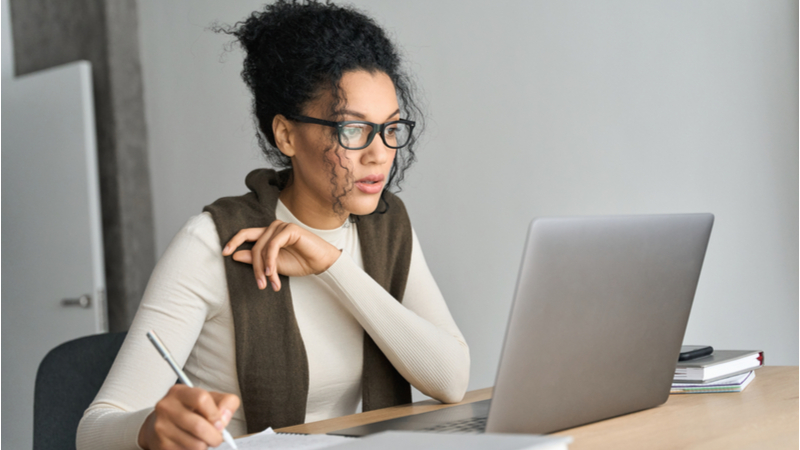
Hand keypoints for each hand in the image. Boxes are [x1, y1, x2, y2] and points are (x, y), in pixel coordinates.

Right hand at [138, 385, 239, 449]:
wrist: (164, 423)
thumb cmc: (191, 409)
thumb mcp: (210, 399)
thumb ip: (225, 402)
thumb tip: (224, 419)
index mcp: (179, 392)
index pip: (201, 399)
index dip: (215, 413)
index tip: (220, 423)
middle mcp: (167, 408)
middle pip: (199, 426)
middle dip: (215, 436)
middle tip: (217, 437)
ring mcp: (162, 427)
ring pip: (196, 445)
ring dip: (206, 445)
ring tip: (203, 439)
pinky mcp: (162, 445)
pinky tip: (192, 443)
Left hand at [222, 220, 341, 290]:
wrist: (321, 263)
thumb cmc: (300, 263)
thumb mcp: (273, 266)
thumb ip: (256, 260)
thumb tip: (235, 256)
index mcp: (268, 234)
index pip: (246, 234)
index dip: (233, 242)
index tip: (224, 253)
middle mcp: (273, 228)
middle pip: (253, 245)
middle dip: (254, 267)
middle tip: (259, 284)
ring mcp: (281, 227)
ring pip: (262, 248)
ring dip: (264, 268)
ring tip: (269, 283)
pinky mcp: (289, 229)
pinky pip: (273, 246)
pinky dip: (271, 260)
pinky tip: (272, 273)